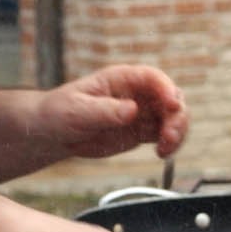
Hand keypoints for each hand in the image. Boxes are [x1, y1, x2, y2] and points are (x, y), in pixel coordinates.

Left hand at [40, 65, 188, 160]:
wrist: (53, 132)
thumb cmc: (60, 112)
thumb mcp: (77, 110)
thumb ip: (104, 110)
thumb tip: (132, 110)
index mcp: (121, 79)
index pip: (152, 78)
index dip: (167, 89)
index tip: (172, 105)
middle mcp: (136, 93)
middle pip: (170, 98)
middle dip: (177, 116)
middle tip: (170, 136)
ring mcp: (141, 112)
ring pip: (172, 118)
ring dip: (177, 132)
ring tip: (165, 150)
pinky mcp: (140, 132)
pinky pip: (164, 135)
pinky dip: (170, 144)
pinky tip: (162, 153)